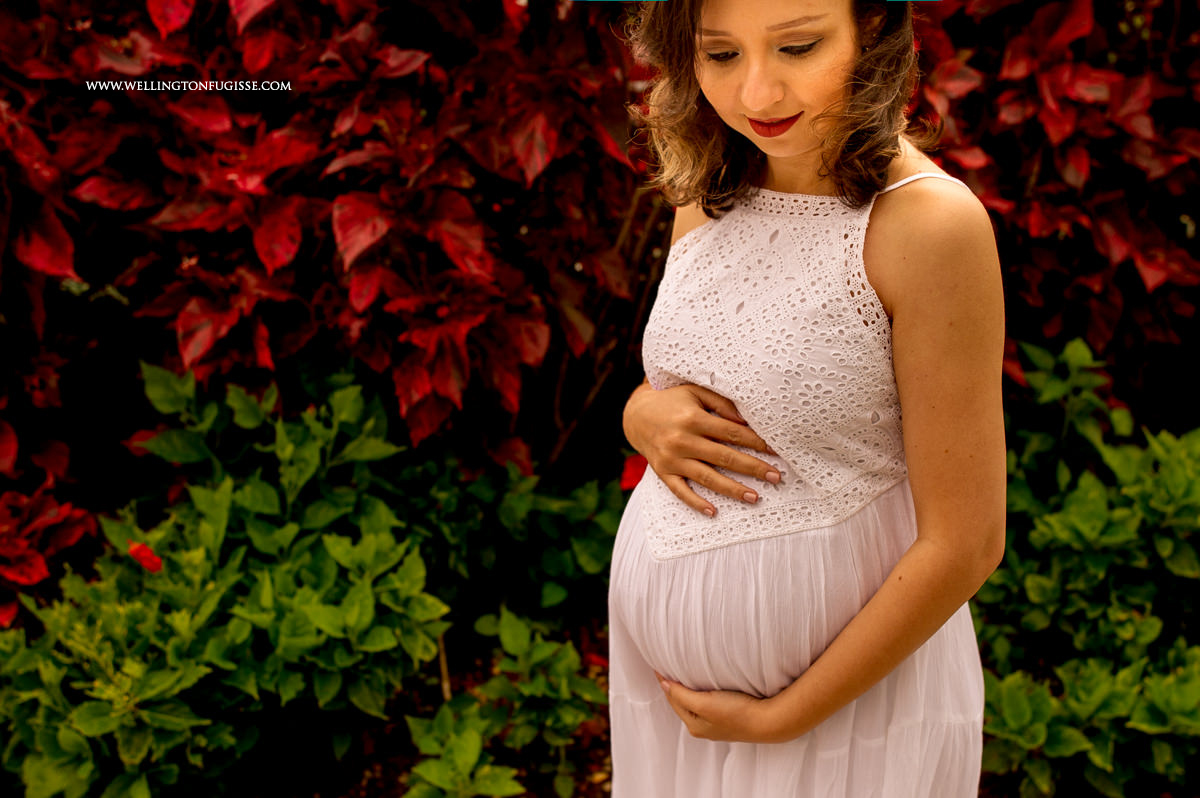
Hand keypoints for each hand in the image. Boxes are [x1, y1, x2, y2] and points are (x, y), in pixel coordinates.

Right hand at [623, 381, 779, 515]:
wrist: (635, 414)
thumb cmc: (672, 400)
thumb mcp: (695, 392)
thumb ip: (722, 403)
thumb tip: (746, 421)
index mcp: (693, 418)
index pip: (732, 433)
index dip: (755, 442)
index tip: (775, 451)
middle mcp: (682, 440)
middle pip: (725, 457)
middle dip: (753, 468)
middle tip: (776, 477)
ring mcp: (671, 459)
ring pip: (707, 477)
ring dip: (732, 489)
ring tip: (755, 497)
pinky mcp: (663, 472)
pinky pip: (680, 491)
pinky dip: (696, 502)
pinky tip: (714, 512)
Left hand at [654, 672, 786, 743]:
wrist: (769, 721)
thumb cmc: (737, 712)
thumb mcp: (704, 703)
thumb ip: (682, 695)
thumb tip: (664, 685)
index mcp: (694, 725)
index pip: (673, 698)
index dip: (665, 681)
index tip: (657, 665)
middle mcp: (703, 726)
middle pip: (682, 702)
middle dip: (673, 687)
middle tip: (665, 667)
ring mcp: (716, 723)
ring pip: (694, 702)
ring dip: (686, 689)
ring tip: (680, 674)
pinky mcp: (729, 717)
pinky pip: (707, 702)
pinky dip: (699, 692)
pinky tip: (704, 686)